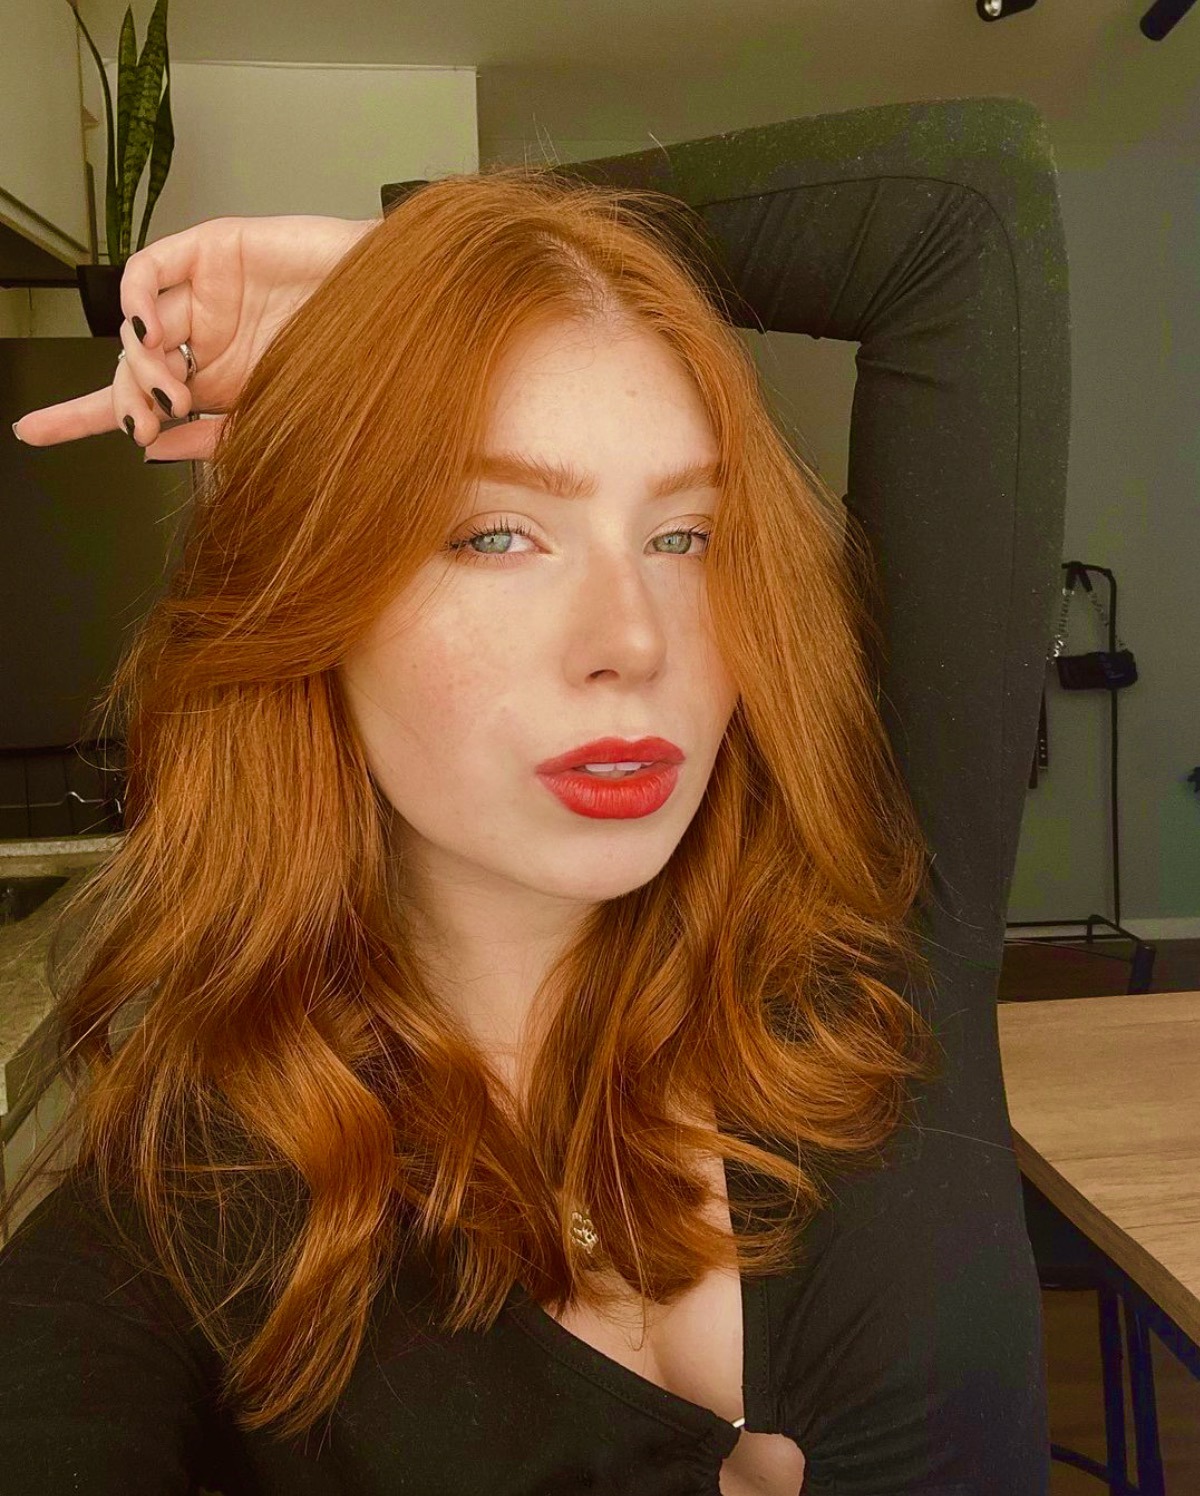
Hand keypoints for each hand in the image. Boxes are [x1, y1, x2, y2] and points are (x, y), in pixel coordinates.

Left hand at [11, 214, 377, 460]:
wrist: (405, 319)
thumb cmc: (361, 372)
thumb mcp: (277, 425)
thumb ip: (216, 439)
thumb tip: (154, 448)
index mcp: (224, 385)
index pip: (139, 402)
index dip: (81, 415)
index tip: (33, 431)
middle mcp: (209, 340)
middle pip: (131, 369)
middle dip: (124, 401)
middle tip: (146, 424)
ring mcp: (208, 295)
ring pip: (135, 329)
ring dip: (138, 367)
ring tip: (171, 394)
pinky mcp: (212, 250)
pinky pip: (146, 273)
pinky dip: (135, 305)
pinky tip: (152, 334)